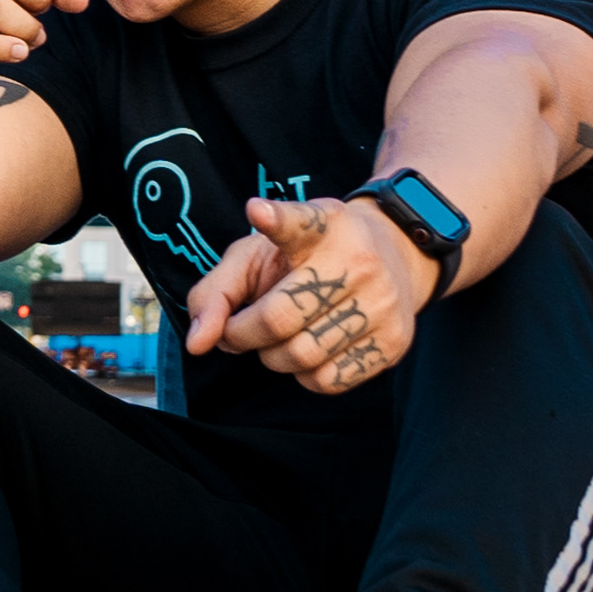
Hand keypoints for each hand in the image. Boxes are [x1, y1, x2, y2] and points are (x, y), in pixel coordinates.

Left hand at [187, 193, 428, 394]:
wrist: (393, 258)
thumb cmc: (308, 259)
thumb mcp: (258, 254)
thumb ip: (216, 292)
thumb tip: (198, 342)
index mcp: (322, 227)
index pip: (298, 222)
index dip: (276, 219)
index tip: (257, 211)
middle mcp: (357, 262)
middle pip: (280, 318)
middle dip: (244, 334)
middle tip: (238, 330)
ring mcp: (381, 304)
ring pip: (304, 357)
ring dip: (273, 358)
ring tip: (274, 339)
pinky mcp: (394, 342)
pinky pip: (330, 380)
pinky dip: (304, 375)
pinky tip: (307, 351)